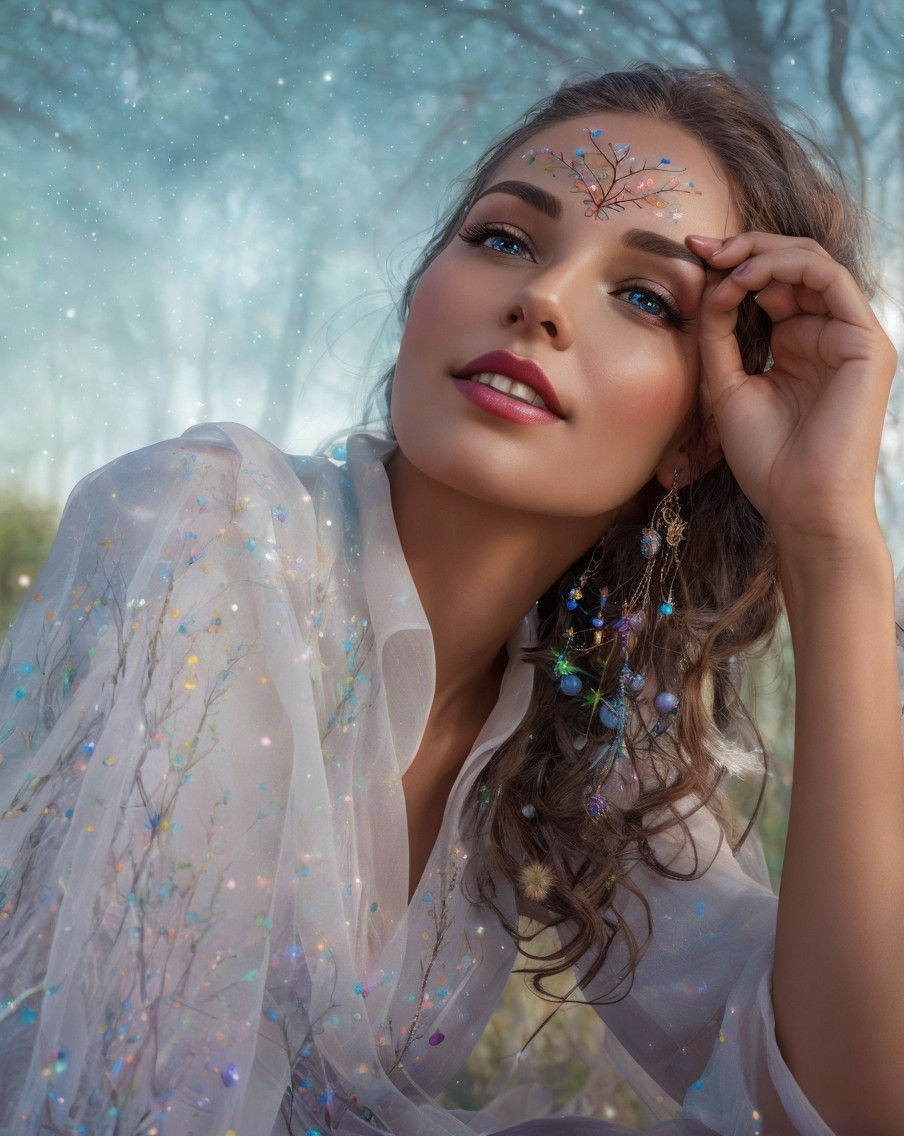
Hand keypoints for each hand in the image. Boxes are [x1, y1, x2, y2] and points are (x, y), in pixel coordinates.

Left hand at [685, 232, 896, 559]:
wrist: (799, 504)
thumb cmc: (765, 458)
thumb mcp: (725, 386)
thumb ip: (718, 335)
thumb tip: (710, 284)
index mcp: (797, 344)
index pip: (768, 284)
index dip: (728, 264)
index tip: (688, 254)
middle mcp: (826, 333)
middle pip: (790, 263)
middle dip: (742, 248)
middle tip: (700, 247)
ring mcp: (849, 335)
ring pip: (811, 261)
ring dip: (762, 252)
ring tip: (723, 262)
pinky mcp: (866, 341)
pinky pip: (829, 279)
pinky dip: (785, 267)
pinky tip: (746, 277)